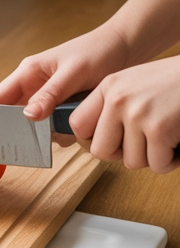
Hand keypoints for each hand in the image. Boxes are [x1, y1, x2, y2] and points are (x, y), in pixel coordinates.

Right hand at [0, 24, 129, 120]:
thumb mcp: (73, 72)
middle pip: (15, 117)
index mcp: (28, 73)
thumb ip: (50, 93)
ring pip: (37, 126)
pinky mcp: (65, 107)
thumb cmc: (99, 51)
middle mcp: (35, 87)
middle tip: (32, 145)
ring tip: (67, 131)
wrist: (128, 48)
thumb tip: (28, 115)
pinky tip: (78, 130)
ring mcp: (50, 99)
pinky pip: (56, 127)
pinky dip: (64, 133)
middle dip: (23, 131)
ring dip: (48, 133)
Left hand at [70, 57, 179, 171]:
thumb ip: (113, 106)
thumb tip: (94, 140)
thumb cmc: (175, 83)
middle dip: (122, 154)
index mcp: (109, 86)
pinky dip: (170, 160)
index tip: (108, 141)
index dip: (92, 139)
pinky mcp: (159, 130)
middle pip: (100, 151)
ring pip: (131, 162)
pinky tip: (177, 142)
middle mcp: (118, 99)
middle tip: (142, 144)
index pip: (78, 124)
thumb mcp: (135, 83)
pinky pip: (156, 165)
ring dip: (152, 156)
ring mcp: (138, 115)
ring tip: (165, 137)